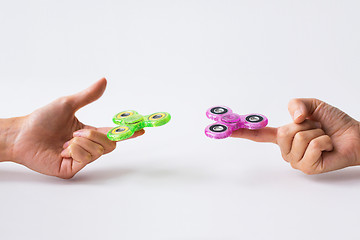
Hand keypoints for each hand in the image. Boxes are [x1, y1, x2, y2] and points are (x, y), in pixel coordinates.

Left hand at [5, 78, 143, 178]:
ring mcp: (80, 159)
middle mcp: (87, 147)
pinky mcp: (72, 168)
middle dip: (97, 136)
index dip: (127, 132)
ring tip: (67, 141)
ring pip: (99, 151)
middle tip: (78, 133)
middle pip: (110, 145)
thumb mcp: (68, 104)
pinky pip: (86, 158)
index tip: (141, 129)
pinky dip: (76, 150)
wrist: (22, 134)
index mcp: (88, 133)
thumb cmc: (42, 119)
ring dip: (83, 142)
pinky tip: (63, 149)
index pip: (113, 134)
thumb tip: (103, 81)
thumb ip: (88, 95)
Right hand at [231, 98, 359, 173]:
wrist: (354, 136)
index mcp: (284, 136)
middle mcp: (287, 150)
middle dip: (304, 125)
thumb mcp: (313, 105)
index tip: (227, 130)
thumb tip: (294, 118)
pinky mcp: (308, 168)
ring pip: (299, 138)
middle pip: (283, 132)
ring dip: (317, 132)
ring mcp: (296, 160)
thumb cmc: (334, 123)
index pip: (258, 135)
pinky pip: (312, 146)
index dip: (242, 132)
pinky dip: (324, 141)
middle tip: (315, 128)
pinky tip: (328, 146)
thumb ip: (298, 104)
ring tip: (322, 137)